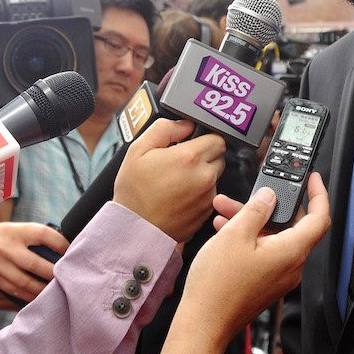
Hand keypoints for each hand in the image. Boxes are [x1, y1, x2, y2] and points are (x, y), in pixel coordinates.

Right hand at [0, 222, 68, 303]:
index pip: (43, 234)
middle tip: (67, 278)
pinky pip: (16, 291)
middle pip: (34, 264)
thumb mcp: (17, 230)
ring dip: (43, 289)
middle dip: (53, 273)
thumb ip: (36, 237)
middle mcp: (5, 246)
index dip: (60, 243)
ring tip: (56, 291)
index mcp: (17, 231)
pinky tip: (40, 296)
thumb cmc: (5, 239)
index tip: (71, 252)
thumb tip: (65, 249)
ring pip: (25, 282)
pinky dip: (30, 295)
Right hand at [114, 119, 225, 242]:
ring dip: (202, 175)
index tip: (191, 144)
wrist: (135, 229)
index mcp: (190, 157)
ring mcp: (208, 197)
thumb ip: (164, 129)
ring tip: (177, 182)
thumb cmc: (134, 192)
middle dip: (204, 156)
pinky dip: (199, 194)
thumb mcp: (138, 150)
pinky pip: (210, 196)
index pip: (217, 138)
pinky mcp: (206, 213)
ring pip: (215, 177)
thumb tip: (185, 124)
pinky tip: (179, 197)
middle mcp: (205, 177)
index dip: (203, 139)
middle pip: (219, 157)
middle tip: (181, 163)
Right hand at [178, 172, 328, 349]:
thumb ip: (256, 210)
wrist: (204, 324)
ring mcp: (278, 277)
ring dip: (252, 221)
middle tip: (252, 192)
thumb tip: (269, 197)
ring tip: (225, 210)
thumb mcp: (236, 235)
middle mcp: (291, 267)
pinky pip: (264, 253)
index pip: (320, 219)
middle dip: (269, 206)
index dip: (318, 195)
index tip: (312, 180)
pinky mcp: (265, 284)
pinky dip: (249, 238)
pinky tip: (225, 230)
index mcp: (291, 252)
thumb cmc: (218, 286)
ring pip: (273, 239)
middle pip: (292, 227)